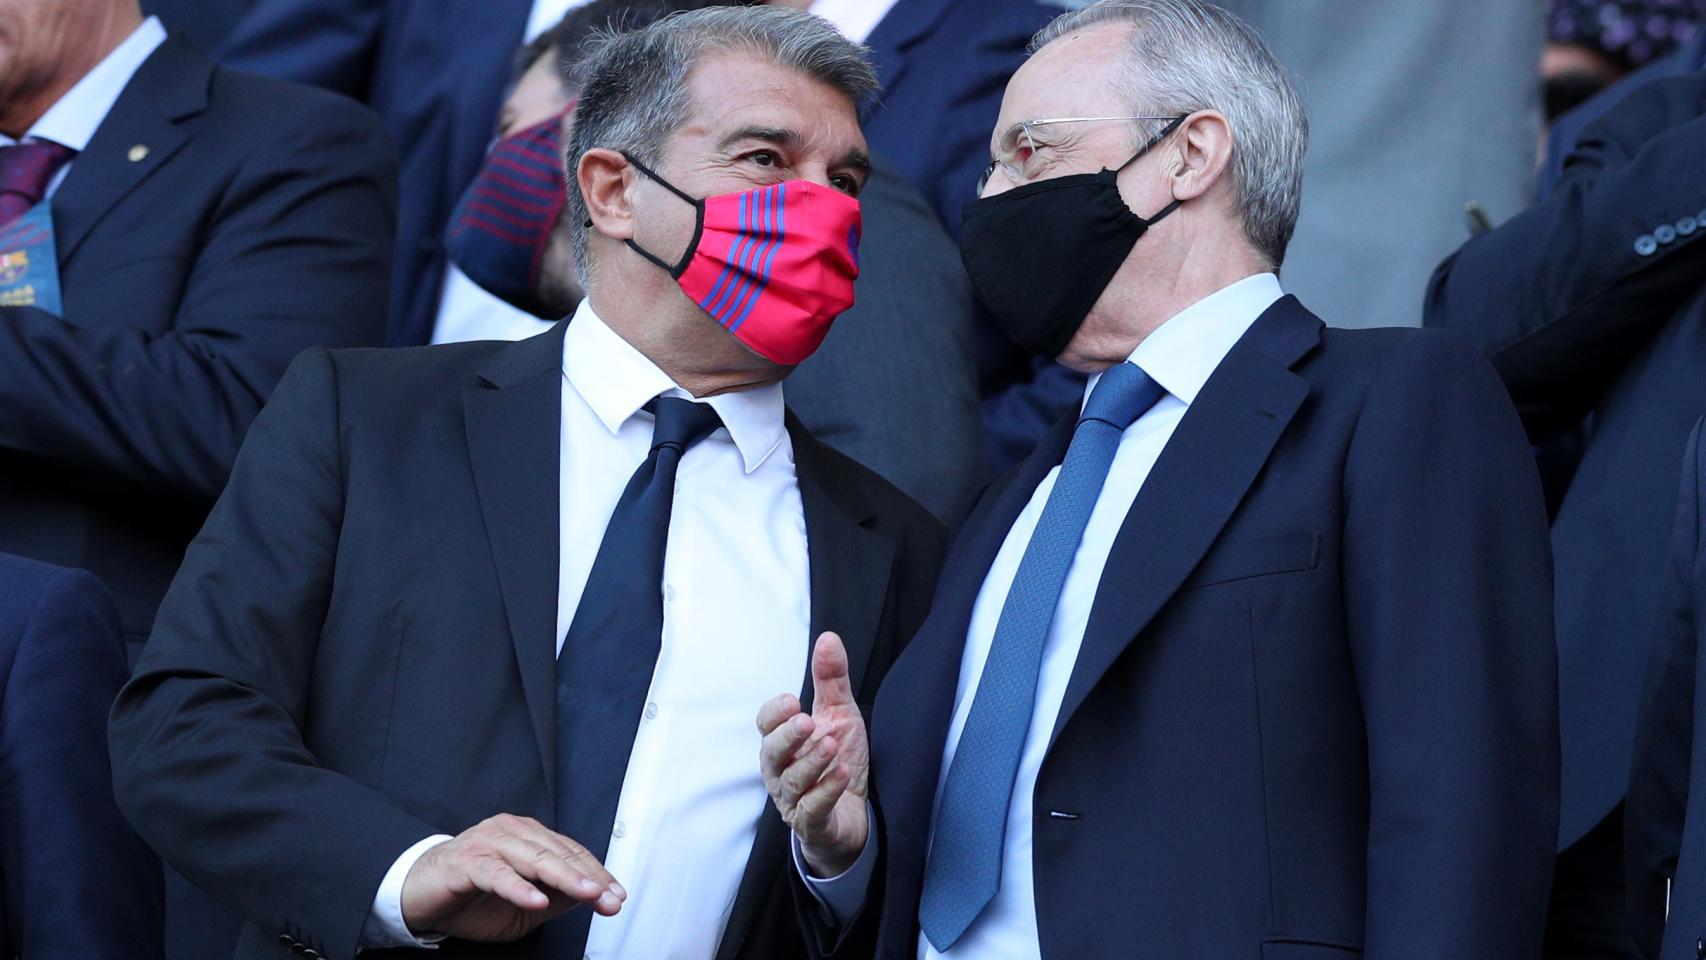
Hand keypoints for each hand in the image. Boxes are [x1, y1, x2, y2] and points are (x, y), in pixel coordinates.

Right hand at [400, 814, 624, 941]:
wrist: (420, 897)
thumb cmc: (473, 898)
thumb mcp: (524, 905)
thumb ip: (556, 898)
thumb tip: (592, 896)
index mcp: (529, 837)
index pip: (571, 853)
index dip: (597, 874)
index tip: (617, 896)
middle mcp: (512, 832)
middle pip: (559, 854)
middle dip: (589, 878)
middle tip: (609, 897)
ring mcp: (489, 842)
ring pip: (534, 858)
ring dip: (564, 878)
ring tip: (587, 894)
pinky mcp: (466, 862)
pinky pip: (497, 873)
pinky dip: (519, 887)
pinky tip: (537, 899)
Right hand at [758, 631, 869, 876]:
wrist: (853, 815)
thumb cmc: (838, 761)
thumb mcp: (840, 715)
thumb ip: (831, 680)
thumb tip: (828, 638)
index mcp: (782, 743)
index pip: (765, 725)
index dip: (775, 714)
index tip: (792, 701)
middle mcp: (781, 772)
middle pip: (772, 753)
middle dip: (787, 737)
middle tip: (807, 722)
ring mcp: (794, 801)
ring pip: (793, 782)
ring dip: (812, 762)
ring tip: (831, 744)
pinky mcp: (813, 824)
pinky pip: (813, 810)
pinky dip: (826, 792)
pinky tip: (841, 775)